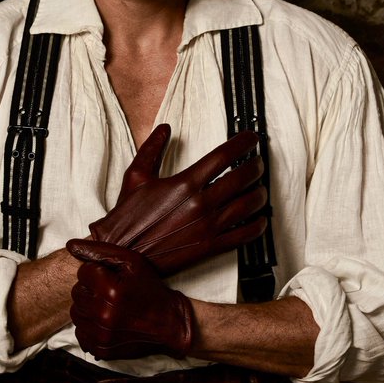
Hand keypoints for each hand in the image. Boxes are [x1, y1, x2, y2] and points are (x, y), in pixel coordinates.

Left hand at [69, 242, 195, 359]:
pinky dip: (89, 326)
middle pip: (77, 292)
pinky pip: (80, 333)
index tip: (111, 278)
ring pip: (75, 313)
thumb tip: (70, 246)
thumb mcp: (132, 262)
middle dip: (90, 289)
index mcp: (111, 291)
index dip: (96, 272)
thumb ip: (100, 251)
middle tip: (109, 292)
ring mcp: (102, 335)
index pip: (83, 272)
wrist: (169, 323)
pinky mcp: (101, 349)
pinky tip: (105, 322)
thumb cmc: (150, 289)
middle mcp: (104, 315)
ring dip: (88, 307)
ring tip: (106, 306)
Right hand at [71, 125, 267, 275]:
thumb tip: (164, 129)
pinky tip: (259, 219)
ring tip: (260, 187)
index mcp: (185, 183)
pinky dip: (258, 225)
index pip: (224, 156)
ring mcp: (208, 226)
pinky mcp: (210, 246)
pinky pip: (244, 235)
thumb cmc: (128, 217)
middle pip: (242, 178)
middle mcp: (201, 203)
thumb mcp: (135, 176)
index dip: (243, 144)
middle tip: (258, 162)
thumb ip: (152, 149)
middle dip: (256, 166)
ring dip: (260, 193)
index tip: (251, 139)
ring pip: (249, 205)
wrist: (123, 252)